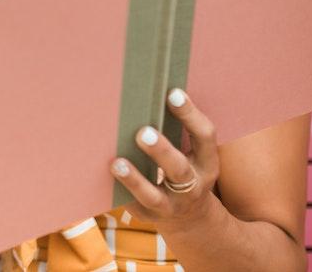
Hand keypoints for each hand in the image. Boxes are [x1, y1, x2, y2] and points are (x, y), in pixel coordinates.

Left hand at [110, 88, 220, 226]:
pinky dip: (119, 193)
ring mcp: (171, 206)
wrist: (190, 217)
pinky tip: (104, 178)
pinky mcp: (149, 217)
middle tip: (143, 132)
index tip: (172, 93)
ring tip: (117, 163)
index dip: (190, 114)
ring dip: (135, 180)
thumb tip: (146, 93)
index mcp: (207, 163)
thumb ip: (176, 129)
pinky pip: (132, 206)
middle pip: (179, 169)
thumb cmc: (184, 167)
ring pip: (153, 196)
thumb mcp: (192, 153)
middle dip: (161, 151)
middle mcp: (192, 186)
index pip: (204, 136)